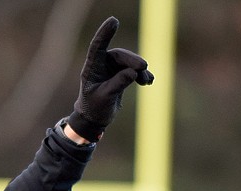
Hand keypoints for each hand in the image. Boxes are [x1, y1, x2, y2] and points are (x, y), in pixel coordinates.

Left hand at [67, 17, 154, 141]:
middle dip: (132, 60)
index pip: (98, 47)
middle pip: (119, 55)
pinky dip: (142, 75)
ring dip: (140, 70)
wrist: (95, 119)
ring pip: (129, 63)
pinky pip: (134, 70)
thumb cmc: (94, 108)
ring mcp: (112, 68)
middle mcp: (102, 65)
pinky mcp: (121, 74)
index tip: (114, 21)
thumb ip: (117, 84)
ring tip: (146, 80)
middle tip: (143, 66)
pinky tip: (148, 81)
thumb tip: (133, 72)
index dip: (105, 33)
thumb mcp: (104, 98)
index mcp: (92, 68)